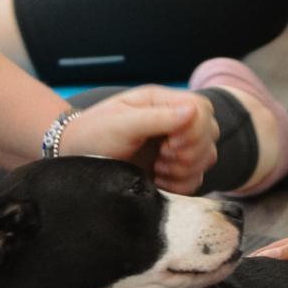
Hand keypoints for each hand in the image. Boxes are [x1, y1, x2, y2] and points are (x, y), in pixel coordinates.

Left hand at [61, 86, 219, 193]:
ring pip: (208, 158)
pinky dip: (181, 184)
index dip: (195, 129)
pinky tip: (159, 181)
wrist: (77, 162)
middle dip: (189, 152)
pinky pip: (197, 179)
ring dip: (185, 169)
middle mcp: (175, 122)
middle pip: (210, 134)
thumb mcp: (121, 124)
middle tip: (162, 157)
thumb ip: (157, 117)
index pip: (203, 109)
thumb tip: (193, 111)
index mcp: (163, 103)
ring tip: (158, 168)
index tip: (169, 143)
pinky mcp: (175, 172)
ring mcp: (177, 148)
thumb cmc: (93, 135)